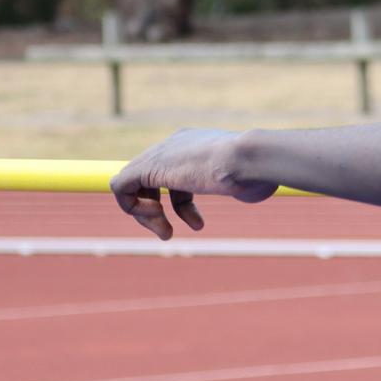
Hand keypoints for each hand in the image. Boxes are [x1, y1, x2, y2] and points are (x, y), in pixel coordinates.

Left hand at [109, 128, 279, 238]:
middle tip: (171, 233)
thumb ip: (244, 182)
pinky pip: (120, 187)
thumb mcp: (252, 178)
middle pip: (148, 180)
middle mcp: (175, 145)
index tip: (193, 221)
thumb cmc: (259, 172)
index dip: (178, 201)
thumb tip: (256, 187)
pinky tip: (158, 218)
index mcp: (197, 145)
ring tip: (168, 234)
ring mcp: (161, 154)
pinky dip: (132, 209)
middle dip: (157, 212)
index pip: (173, 173)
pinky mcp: (148, 166)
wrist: (252, 159)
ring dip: (146, 217)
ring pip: (132, 186)